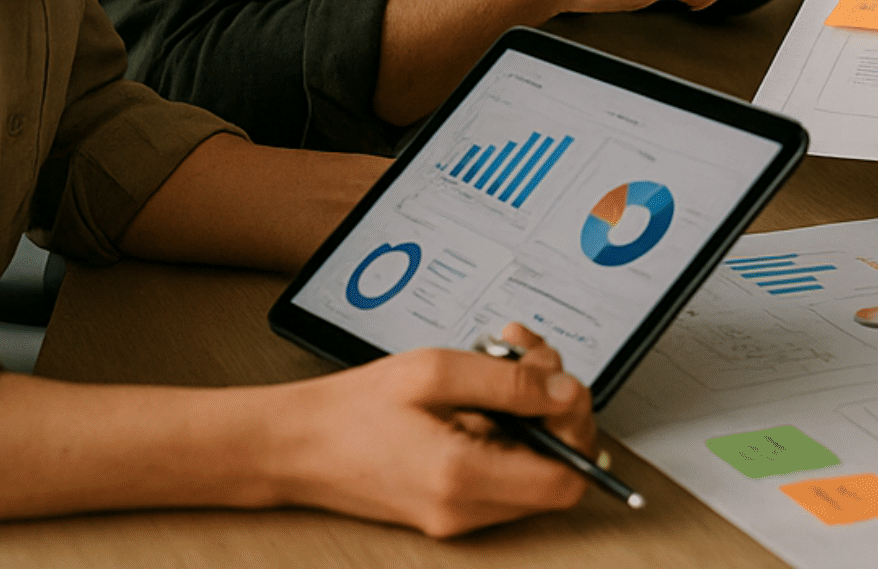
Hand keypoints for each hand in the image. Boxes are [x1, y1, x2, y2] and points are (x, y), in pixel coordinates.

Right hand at [276, 326, 597, 534]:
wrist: (299, 444)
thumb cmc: (356, 408)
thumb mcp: (436, 371)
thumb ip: (510, 383)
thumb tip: (565, 394)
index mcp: (462, 478)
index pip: (566, 479)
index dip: (578, 428)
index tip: (558, 385)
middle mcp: (465, 509)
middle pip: (557, 473)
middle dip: (556, 410)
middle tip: (529, 362)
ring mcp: (459, 515)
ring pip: (534, 470)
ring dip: (533, 415)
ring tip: (501, 365)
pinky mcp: (452, 506)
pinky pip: (506, 471)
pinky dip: (509, 430)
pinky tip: (484, 393)